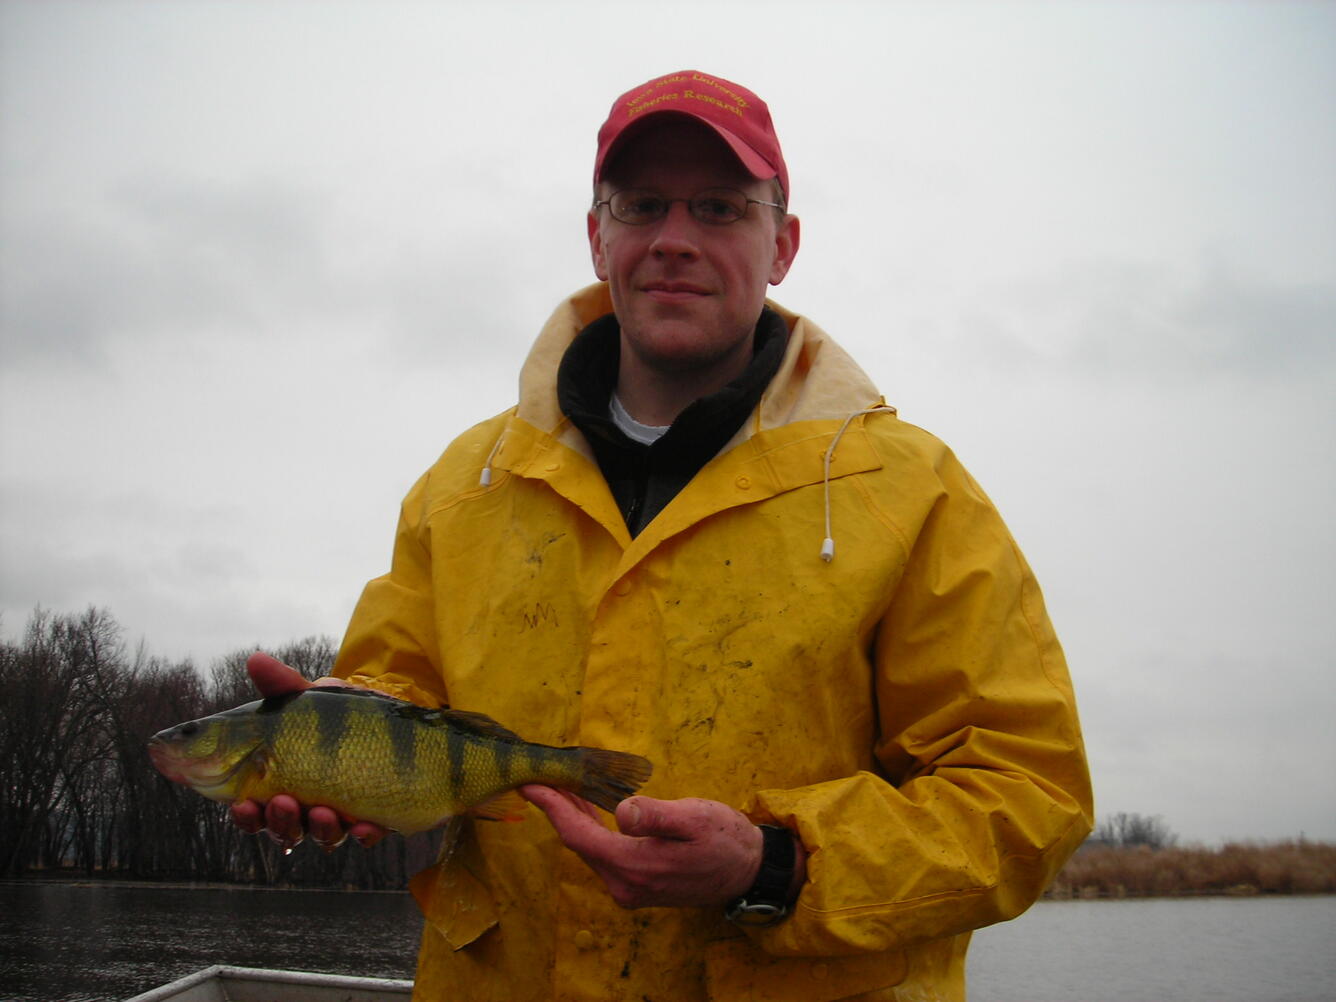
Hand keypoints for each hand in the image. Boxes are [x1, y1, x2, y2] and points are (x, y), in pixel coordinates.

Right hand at [228, 652, 387, 850]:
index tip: (241, 805)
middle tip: (283, 803)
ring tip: (322, 811)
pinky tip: (363, 826)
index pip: (253, 809)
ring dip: (318, 828)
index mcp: (281, 783)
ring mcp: (343, 814)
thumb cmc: (343, 715)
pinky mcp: (376, 817)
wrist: (397, 720)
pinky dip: (364, 833)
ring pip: (323, 835)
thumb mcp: (313, 699)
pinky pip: (368, 834)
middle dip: (280, 822)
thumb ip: (283, 685)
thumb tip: (254, 658)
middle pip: (284, 829)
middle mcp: (307, 804)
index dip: (244, 814)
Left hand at [521, 787, 796, 909]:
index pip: (579, 835)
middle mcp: (624, 884)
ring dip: (573, 818)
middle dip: (558, 809)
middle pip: (579, 843)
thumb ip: (656, 816)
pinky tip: (587, 810)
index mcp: (634, 866)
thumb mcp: (695, 819)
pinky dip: (590, 829)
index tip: (530, 784)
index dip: (552, 808)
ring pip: (589, 849)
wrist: (749, 871)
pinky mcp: (638, 885)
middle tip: (541, 777)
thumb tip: (622, 810)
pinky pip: (603, 854)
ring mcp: (630, 888)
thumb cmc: (725, 839)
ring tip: (559, 787)